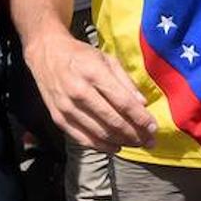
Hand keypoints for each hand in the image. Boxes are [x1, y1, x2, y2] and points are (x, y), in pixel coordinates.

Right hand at [24, 30, 156, 152]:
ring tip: (136, 144)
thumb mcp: (107, 59)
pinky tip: (115, 147)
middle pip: (112, 121)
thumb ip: (125, 82)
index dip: (140, 118)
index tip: (153, 127)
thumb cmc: (81, 55)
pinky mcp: (58, 118)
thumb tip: (142, 104)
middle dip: (135, 134)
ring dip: (121, 142)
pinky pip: (82, 138)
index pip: (123, 102)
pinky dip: (101, 146)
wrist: (47, 54)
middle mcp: (79, 92)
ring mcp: (67, 107)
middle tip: (149, 141)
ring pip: (99, 133)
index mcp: (94, 73)